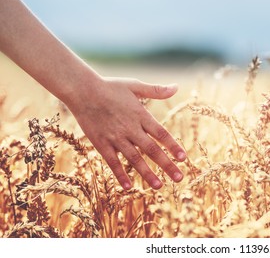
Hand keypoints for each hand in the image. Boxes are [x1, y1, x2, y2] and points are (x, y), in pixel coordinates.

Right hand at [66, 77, 186, 189]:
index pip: (161, 133)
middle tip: (179, 178)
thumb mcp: (135, 85)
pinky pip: (112, 162)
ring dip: (147, 173)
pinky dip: (120, 174)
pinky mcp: (101, 144)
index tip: (183, 158)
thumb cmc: (110, 86)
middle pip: (152, 150)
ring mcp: (115, 138)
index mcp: (140, 115)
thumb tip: (176, 87)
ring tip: (159, 186)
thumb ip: (156, 90)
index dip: (173, 146)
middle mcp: (130, 129)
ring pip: (134, 159)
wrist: (81, 90)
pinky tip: (128, 187)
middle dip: (167, 165)